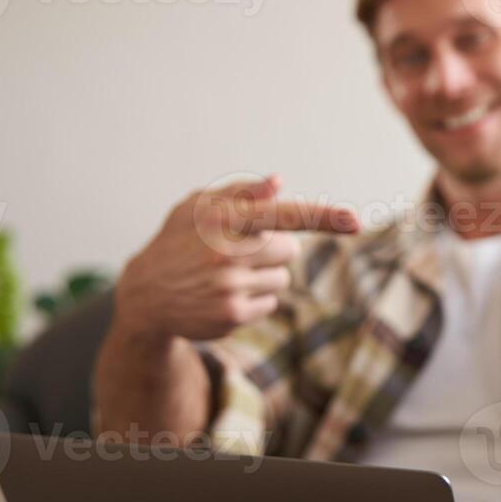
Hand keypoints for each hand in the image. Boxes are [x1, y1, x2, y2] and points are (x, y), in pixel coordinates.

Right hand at [114, 175, 358, 341]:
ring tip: (227, 273)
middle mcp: (226, 254)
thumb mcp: (197, 207)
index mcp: (222, 219)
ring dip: (265, 273)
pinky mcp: (233, 316)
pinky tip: (224, 293)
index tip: (356, 220)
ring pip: (283, 277)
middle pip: (290, 249)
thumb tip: (278, 184)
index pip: (283, 215)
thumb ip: (240, 192)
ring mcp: (229, 288)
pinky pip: (271, 301)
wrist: (144, 295)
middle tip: (240, 249)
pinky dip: (256, 296)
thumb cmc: (179, 241)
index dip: (322, 217)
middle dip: (274, 247)